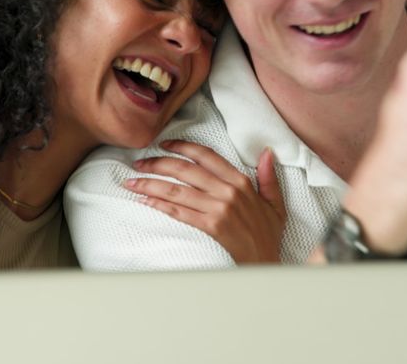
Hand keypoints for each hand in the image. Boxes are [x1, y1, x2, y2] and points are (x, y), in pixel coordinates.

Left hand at [124, 140, 285, 262]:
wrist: (265, 262)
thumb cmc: (267, 233)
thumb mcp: (275, 202)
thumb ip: (268, 176)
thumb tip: (266, 152)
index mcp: (241, 181)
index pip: (206, 155)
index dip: (182, 147)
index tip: (164, 144)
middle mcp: (228, 191)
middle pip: (186, 170)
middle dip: (158, 164)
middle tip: (139, 163)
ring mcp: (219, 209)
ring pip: (177, 190)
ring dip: (150, 184)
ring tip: (132, 182)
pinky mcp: (210, 226)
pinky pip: (179, 212)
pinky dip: (159, 205)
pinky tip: (144, 201)